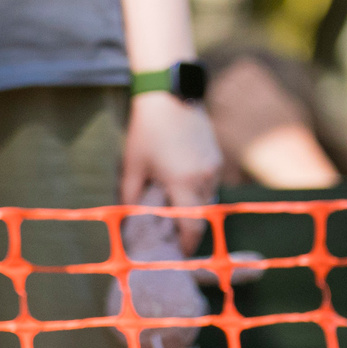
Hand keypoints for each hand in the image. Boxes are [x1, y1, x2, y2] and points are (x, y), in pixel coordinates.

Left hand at [123, 92, 221, 253]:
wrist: (170, 94)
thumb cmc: (146, 131)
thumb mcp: (132, 166)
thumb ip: (130, 199)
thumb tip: (129, 223)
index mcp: (183, 183)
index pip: (193, 227)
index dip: (188, 244)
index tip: (180, 253)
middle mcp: (205, 177)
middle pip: (203, 215)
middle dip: (191, 226)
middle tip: (174, 232)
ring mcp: (214, 165)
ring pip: (209, 199)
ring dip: (195, 207)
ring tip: (175, 205)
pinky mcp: (217, 155)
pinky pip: (211, 183)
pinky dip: (199, 190)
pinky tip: (182, 184)